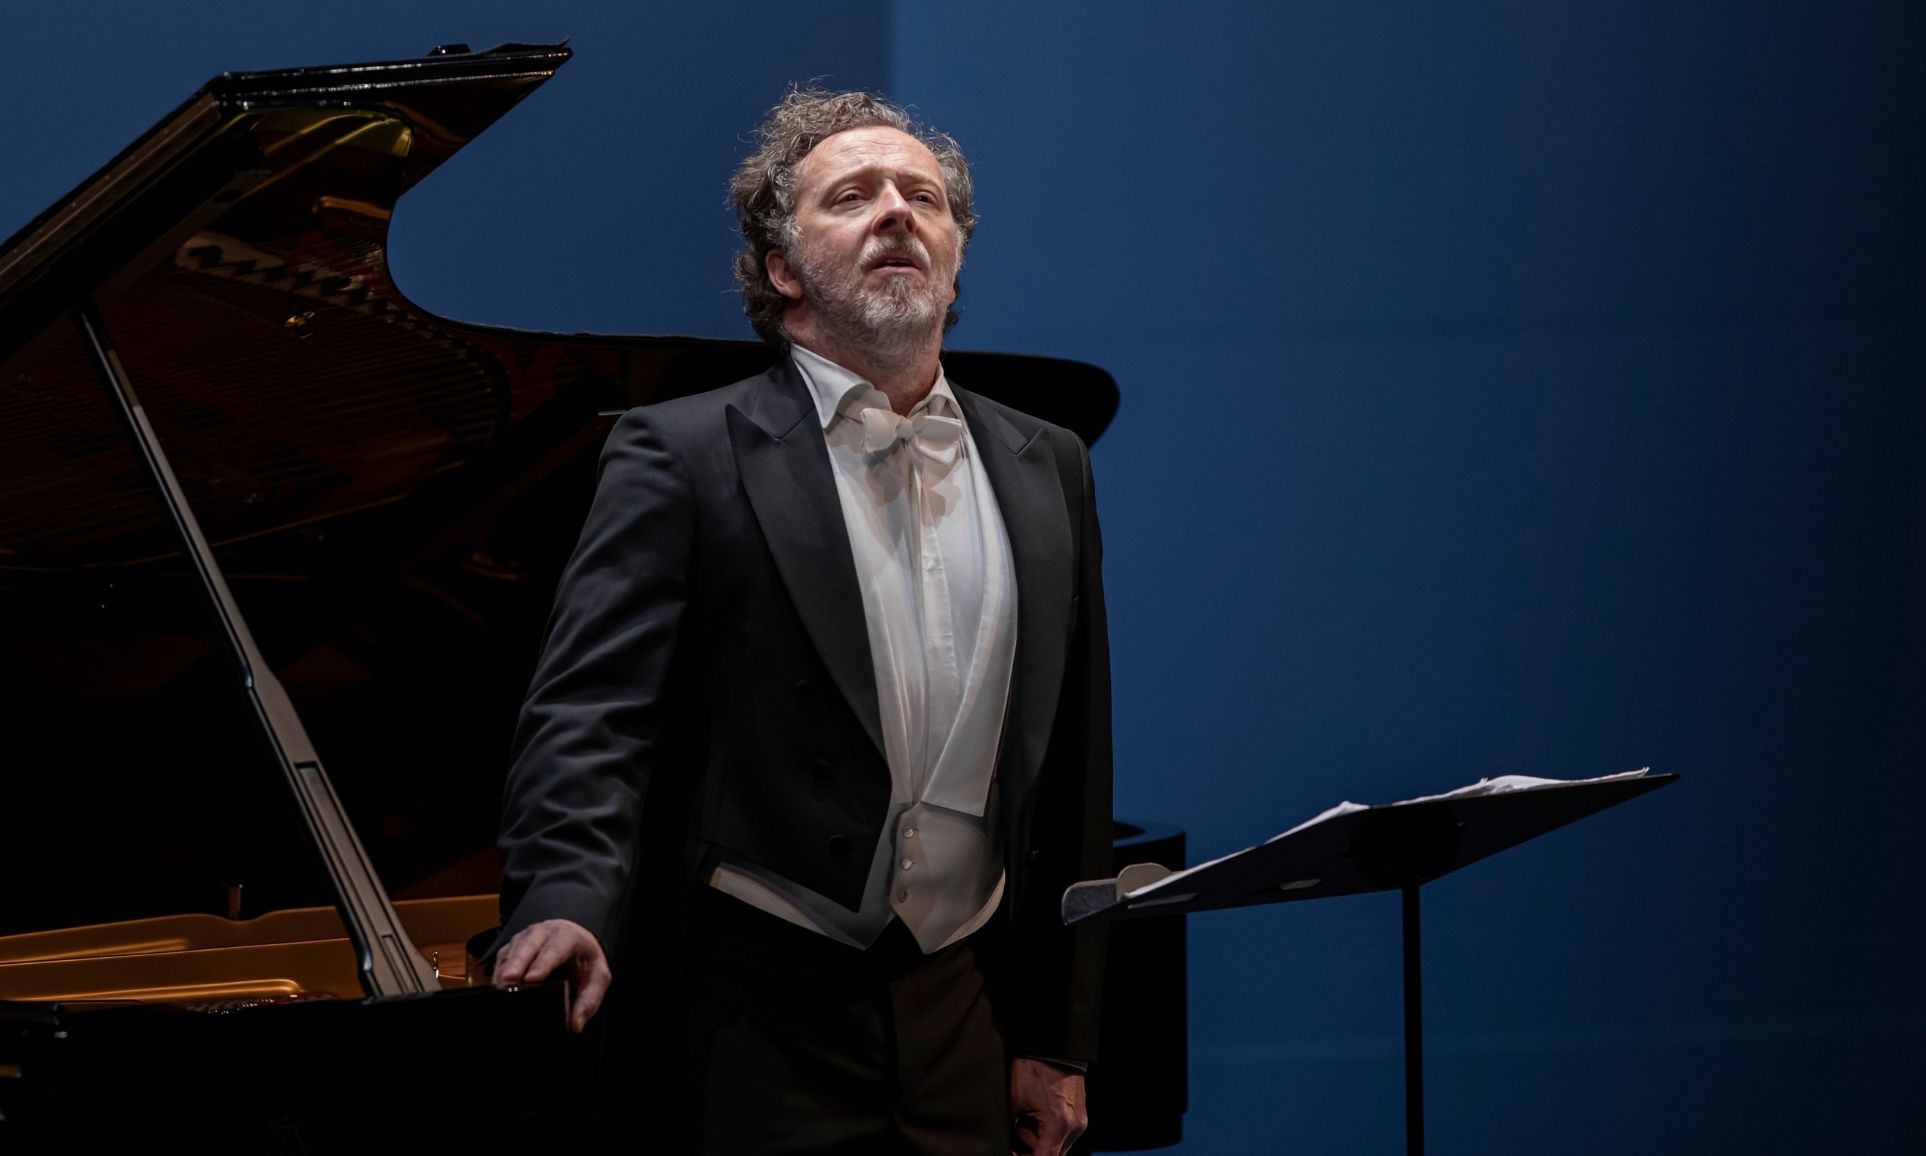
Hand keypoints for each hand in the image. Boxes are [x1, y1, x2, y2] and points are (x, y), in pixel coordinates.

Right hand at [491, 918, 611, 1032]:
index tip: (533, 978)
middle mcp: (545, 932)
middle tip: (509, 980)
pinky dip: (498, 971)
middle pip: (529, 943)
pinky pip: (502, 957)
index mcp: (569, 936)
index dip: (544, 962)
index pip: (557, 947)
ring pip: (512, 949)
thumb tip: (575, 1024)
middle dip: (518, 962)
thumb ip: (589, 1000)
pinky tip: (498, 987)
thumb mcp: (597, 977)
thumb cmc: (584, 960)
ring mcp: (526, 938)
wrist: (576, 945)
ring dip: (506, 967)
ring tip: (501, 986)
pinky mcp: (512, 948)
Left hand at [1010, 1057, 1086, 1155]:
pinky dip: (1048, 1130)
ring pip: (1058, 1146)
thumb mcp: (1014, 1102)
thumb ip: (1011, 1130)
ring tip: (1026, 1118)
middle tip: (1017, 1133)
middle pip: (1053, 1155)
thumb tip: (1007, 1143)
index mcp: (1058, 1125)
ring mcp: (1079, 1121)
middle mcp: (1074, 1127)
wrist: (1051, 1047)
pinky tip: (1036, 1114)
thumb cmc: (1033, 1068)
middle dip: (1033, 1149)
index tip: (1014, 1154)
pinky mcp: (1079, 1114)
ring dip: (1040, 1140)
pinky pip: (1063, 1133)